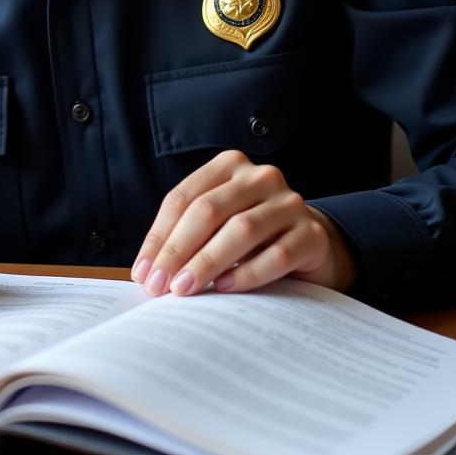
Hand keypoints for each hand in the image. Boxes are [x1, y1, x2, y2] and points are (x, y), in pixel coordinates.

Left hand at [131, 150, 354, 296]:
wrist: (309, 244)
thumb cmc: (250, 235)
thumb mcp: (217, 224)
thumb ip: (187, 235)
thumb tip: (148, 272)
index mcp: (229, 166)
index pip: (184, 198)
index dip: (159, 236)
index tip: (142, 272)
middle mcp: (260, 177)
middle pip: (208, 210)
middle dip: (177, 250)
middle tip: (158, 285)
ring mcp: (290, 203)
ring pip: (241, 230)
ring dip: (206, 262)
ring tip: (184, 288)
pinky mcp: (312, 235)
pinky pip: (276, 255)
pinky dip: (247, 274)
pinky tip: (225, 288)